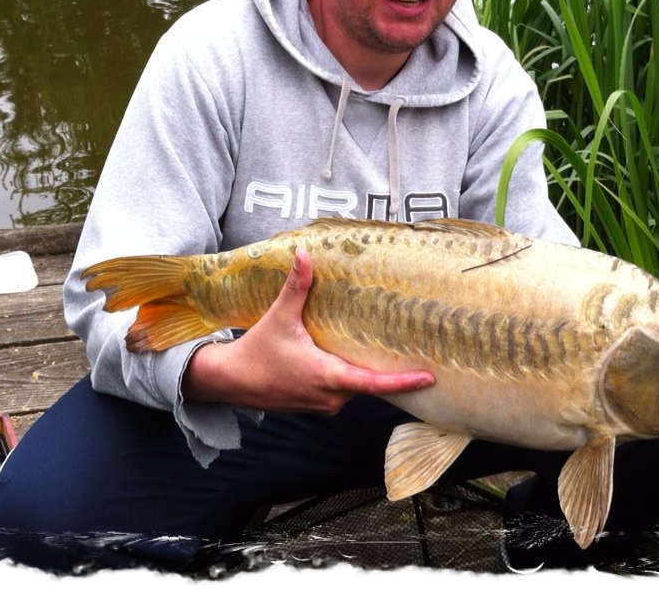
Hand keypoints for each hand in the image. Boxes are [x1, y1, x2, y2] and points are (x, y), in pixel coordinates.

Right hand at [182, 245, 434, 412]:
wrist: (230, 381)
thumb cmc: (257, 351)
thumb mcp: (279, 317)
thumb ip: (296, 286)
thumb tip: (304, 253)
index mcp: (328, 377)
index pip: (374, 384)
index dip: (403, 382)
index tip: (428, 377)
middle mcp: (331, 397)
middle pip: (369, 382)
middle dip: (388, 369)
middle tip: (415, 352)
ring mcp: (324, 405)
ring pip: (356, 387)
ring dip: (366, 371)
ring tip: (386, 350)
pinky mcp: (317, 406)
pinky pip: (343, 392)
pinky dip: (351, 376)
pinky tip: (354, 357)